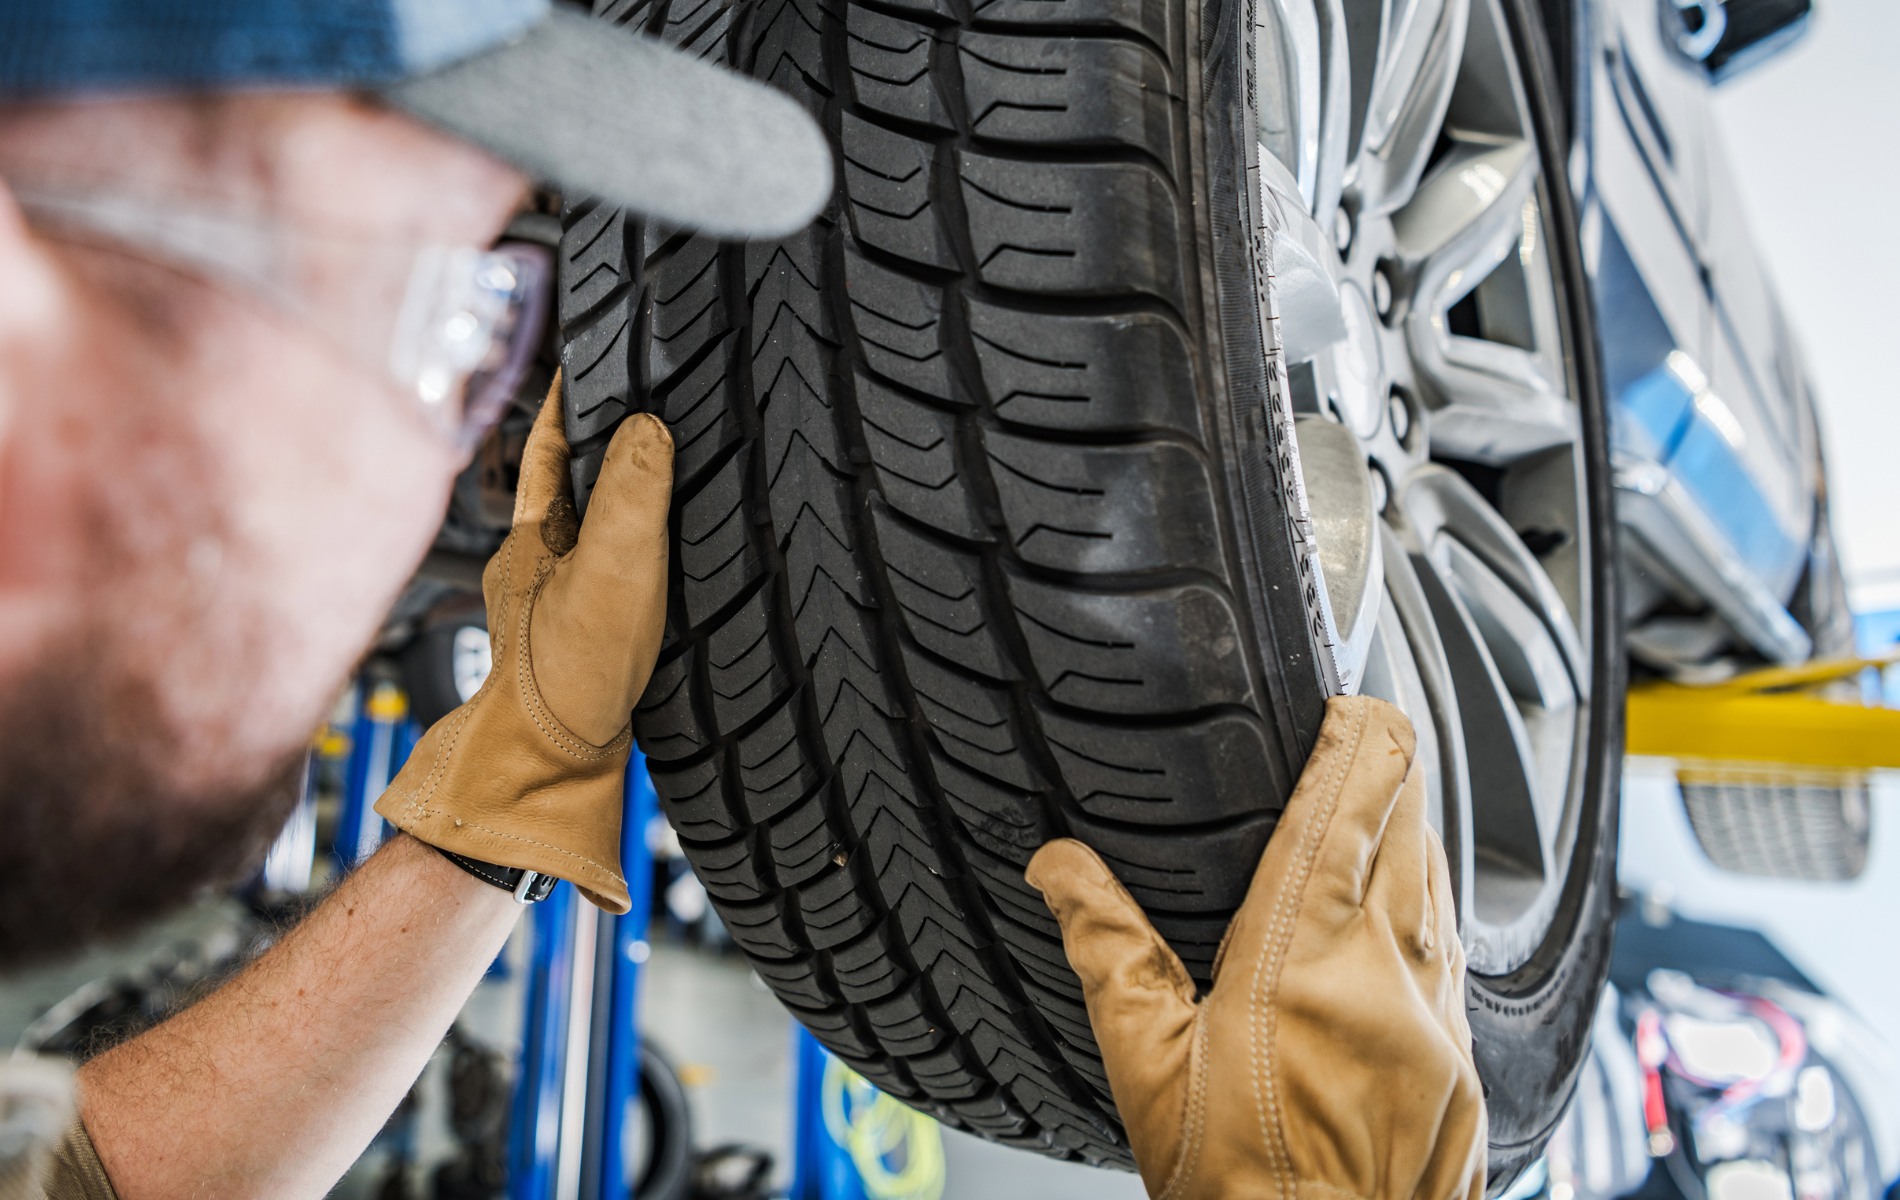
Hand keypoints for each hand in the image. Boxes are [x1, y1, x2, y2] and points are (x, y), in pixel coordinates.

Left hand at [376, 375, 672, 911]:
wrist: (551, 770)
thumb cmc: (567, 676)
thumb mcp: (611, 566)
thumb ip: (631, 490)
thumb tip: (647, 426)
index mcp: (529, 534)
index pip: (545, 441)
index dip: (567, 395)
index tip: (587, 353)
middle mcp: (532, 564)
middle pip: (565, 482)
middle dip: (596, 443)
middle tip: (633, 401)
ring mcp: (552, 604)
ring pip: (587, 529)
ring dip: (617, 498)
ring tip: (658, 470)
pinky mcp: (579, 641)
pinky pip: (608, 573)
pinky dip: (631, 553)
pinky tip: (658, 564)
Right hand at [1025, 695, 1483, 1199]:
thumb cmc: (1241, 1196)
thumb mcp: (1147, 1070)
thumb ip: (1108, 952)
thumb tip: (1059, 870)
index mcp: (1302, 963)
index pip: (1351, 805)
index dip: (1359, 734)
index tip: (1345, 699)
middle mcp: (1388, 978)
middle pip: (1414, 822)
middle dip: (1392, 763)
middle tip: (1360, 729)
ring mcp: (1439, 1020)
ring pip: (1442, 881)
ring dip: (1416, 826)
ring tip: (1381, 798)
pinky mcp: (1463, 1060)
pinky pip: (1456, 947)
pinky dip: (1430, 900)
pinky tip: (1403, 906)